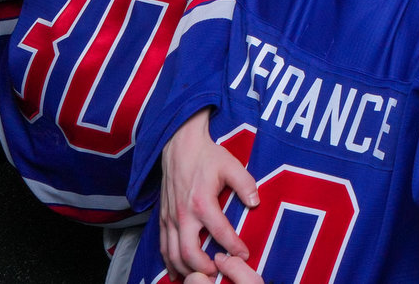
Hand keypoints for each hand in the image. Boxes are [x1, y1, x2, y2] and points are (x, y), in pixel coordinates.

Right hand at [159, 109, 258, 282]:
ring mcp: (170, 219)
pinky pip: (163, 247)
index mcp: (202, 202)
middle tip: (219, 273)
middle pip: (189, 252)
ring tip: (202, 276)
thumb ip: (246, 184)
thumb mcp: (231, 165)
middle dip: (205, 267)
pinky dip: (169, 263)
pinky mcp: (163, 219)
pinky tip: (178, 271)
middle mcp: (183, 214)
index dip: (234, 247)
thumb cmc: (207, 157)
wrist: (179, 146)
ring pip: (173, 254)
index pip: (220, 232)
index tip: (244, 255)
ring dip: (186, 269)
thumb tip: (256, 203)